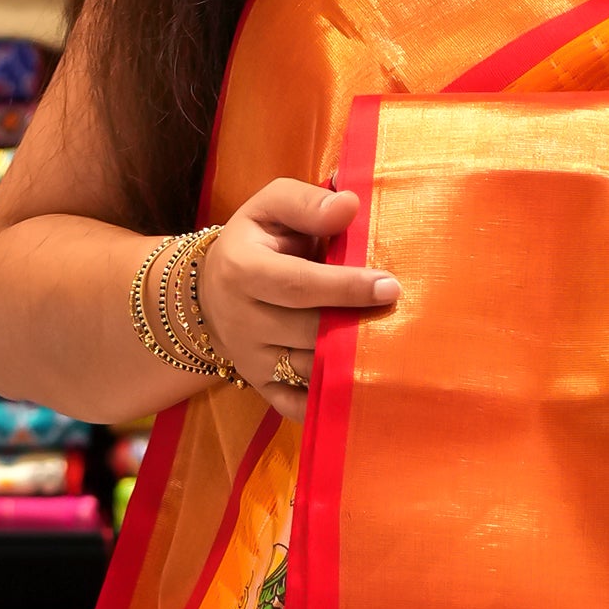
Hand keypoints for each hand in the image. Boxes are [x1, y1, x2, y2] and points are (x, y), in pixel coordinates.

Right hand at [195, 178, 398, 422]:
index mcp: (242, 270)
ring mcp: (250, 360)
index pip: (300, 285)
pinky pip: (297, 405)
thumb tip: (349, 205)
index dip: (347, 288)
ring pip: (309, 370)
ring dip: (350, 362)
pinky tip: (360, 388)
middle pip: (309, 332)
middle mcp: (242, 321)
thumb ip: (307, 203)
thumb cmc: (255, 242)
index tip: (390, 286)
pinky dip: (328, 402)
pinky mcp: (261, 386)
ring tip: (388, 348)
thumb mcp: (270, 207)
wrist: (211, 291)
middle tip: (398, 316)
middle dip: (356, 325)